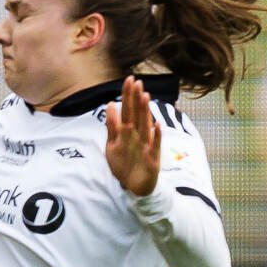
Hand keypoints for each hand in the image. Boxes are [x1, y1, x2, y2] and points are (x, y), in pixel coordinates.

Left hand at [105, 74, 160, 196]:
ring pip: (146, 126)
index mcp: (129, 131)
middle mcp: (138, 135)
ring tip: (145, 97)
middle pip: (137, 115)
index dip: (128, 96)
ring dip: (145, 112)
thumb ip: (111, 126)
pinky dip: (156, 136)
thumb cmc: (124, 163)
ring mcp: (146, 146)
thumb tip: (109, 104)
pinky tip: (157, 126)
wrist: (134, 186)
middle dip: (136, 99)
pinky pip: (155, 146)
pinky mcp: (152, 158)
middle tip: (137, 82)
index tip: (129, 80)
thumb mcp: (113, 144)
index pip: (127, 110)